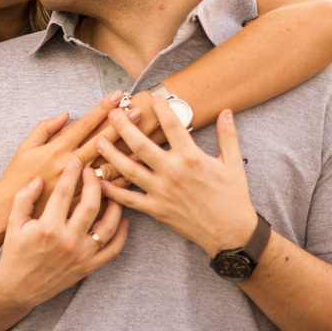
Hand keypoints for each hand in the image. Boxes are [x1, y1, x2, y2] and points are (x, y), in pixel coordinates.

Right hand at [0, 91, 135, 216]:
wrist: (8, 210)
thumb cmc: (17, 176)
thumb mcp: (25, 148)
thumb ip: (45, 128)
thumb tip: (67, 114)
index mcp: (57, 149)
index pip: (84, 124)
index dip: (102, 108)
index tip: (117, 95)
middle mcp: (70, 165)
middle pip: (102, 141)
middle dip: (122, 124)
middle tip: (139, 110)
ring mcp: (78, 184)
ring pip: (109, 165)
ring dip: (128, 150)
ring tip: (145, 138)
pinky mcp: (81, 201)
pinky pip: (106, 191)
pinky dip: (123, 180)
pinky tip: (138, 170)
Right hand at [0, 159, 128, 312]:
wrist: (18, 287)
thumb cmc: (15, 252)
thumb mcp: (13, 223)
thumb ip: (24, 198)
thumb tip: (39, 179)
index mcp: (47, 228)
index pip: (64, 193)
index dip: (71, 173)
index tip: (75, 161)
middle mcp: (67, 241)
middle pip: (91, 204)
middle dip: (94, 182)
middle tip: (92, 171)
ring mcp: (81, 255)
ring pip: (108, 225)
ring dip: (113, 204)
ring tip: (110, 191)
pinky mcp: (89, 266)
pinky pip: (113, 249)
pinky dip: (122, 233)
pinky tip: (122, 218)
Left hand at [95, 101, 258, 256]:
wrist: (230, 234)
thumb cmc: (234, 198)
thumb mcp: (234, 164)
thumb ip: (228, 136)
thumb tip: (226, 111)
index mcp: (192, 158)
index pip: (172, 126)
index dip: (162, 108)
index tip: (153, 97)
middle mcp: (172, 172)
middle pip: (142, 145)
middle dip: (124, 127)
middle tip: (112, 114)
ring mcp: (161, 192)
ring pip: (129, 169)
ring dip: (111, 154)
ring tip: (97, 141)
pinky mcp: (156, 209)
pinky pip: (129, 199)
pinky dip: (112, 191)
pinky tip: (98, 180)